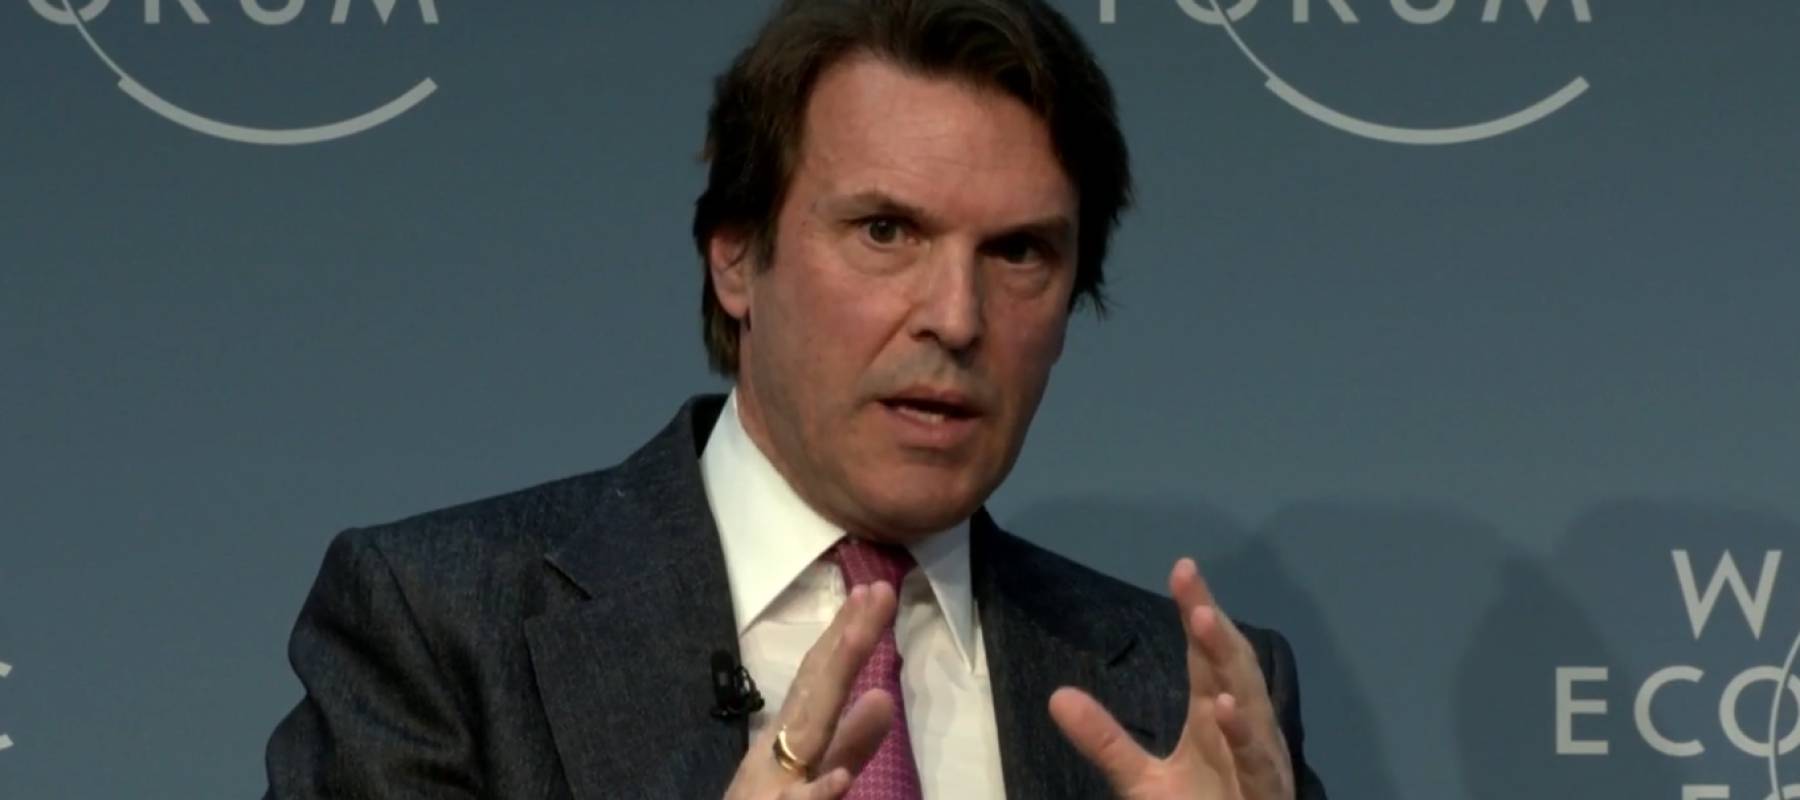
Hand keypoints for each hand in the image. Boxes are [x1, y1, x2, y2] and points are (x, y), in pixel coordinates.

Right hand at [723, 581, 899, 799]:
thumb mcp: (813, 774)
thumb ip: (851, 744)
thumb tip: (883, 697)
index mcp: (792, 738)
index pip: (821, 678)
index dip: (846, 633)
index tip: (872, 592)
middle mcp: (781, 750)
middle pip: (819, 689)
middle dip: (848, 639)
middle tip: (878, 592)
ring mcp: (777, 784)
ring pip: (808, 734)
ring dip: (831, 685)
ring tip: (859, 640)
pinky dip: (816, 793)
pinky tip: (840, 777)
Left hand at [1049, 558, 1295, 799]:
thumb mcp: (1141, 781)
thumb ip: (1106, 740)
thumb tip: (1058, 696)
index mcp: (1215, 717)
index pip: (1206, 655)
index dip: (1197, 611)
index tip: (1182, 569)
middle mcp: (1242, 728)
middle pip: (1229, 665)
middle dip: (1212, 622)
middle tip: (1189, 581)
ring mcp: (1257, 759)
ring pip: (1250, 703)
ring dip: (1227, 662)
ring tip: (1203, 620)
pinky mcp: (1266, 793)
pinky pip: (1257, 761)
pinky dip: (1244, 734)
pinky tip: (1225, 706)